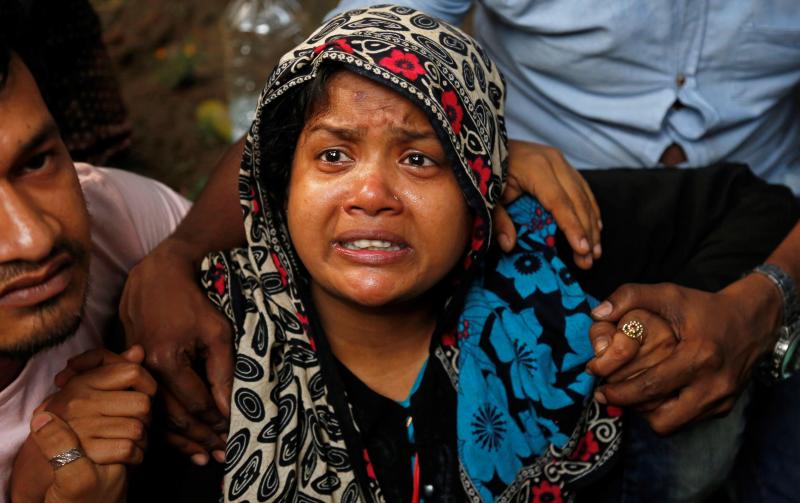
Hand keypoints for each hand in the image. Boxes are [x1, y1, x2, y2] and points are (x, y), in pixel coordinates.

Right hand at [11, 348, 153, 502]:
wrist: (41, 463)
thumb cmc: (71, 421)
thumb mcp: (86, 390)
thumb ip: (113, 369)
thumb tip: (138, 351)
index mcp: (82, 382)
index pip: (132, 372)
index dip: (148, 383)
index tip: (145, 393)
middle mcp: (79, 402)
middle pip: (142, 402)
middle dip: (146, 416)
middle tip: (136, 422)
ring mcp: (80, 427)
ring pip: (138, 428)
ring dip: (141, 439)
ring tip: (131, 439)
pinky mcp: (85, 454)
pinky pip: (129, 449)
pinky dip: (134, 456)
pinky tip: (127, 456)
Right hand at [119, 237, 231, 460]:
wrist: (159, 274)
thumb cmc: (193, 300)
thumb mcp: (218, 332)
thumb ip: (223, 371)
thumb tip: (228, 409)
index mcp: (165, 360)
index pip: (195, 404)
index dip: (216, 422)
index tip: (233, 435)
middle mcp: (143, 369)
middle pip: (172, 416)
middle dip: (199, 437)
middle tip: (222, 453)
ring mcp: (132, 368)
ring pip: (157, 413)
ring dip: (181, 436)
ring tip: (203, 453)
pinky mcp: (128, 366)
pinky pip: (148, 400)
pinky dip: (164, 420)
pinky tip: (180, 435)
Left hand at [492, 140, 601, 268]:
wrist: (487, 145)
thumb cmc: (489, 172)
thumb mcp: (489, 196)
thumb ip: (499, 220)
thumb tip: (509, 246)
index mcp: (536, 168)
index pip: (559, 202)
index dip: (572, 227)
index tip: (582, 250)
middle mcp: (553, 162)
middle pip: (577, 201)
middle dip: (586, 232)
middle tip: (590, 260)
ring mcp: (560, 161)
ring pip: (584, 195)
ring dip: (592, 224)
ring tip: (596, 251)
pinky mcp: (563, 163)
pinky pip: (583, 188)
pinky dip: (590, 209)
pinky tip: (595, 228)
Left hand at [589, 277, 782, 433]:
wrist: (751, 321)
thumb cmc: (703, 307)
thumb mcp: (668, 294)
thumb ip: (630, 296)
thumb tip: (597, 313)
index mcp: (699, 355)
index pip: (650, 386)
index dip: (619, 392)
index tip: (599, 386)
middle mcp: (714, 383)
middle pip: (660, 416)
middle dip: (628, 406)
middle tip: (607, 394)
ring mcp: (721, 399)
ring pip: (672, 425)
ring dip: (647, 412)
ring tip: (631, 393)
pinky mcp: (725, 408)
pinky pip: (686, 420)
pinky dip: (666, 411)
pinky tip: (654, 393)